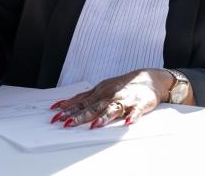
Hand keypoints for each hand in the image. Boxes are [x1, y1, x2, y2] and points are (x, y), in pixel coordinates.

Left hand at [49, 69, 175, 128]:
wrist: (149, 78)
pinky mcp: (140, 104)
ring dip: (104, 117)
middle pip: (93, 107)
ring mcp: (125, 100)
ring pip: (113, 109)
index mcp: (100, 92)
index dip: (68, 110)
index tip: (56, 116)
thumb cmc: (122, 85)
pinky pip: (136, 111)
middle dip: (80, 116)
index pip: (82, 103)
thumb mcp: (101, 88)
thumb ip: (83, 98)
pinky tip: (128, 122)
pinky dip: (132, 116)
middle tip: (67, 124)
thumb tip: (62, 105)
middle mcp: (110, 95)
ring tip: (94, 126)